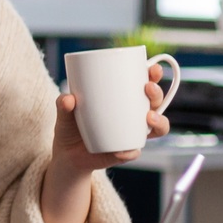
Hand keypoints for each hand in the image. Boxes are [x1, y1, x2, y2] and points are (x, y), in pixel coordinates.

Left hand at [53, 62, 171, 170]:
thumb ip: (63, 104)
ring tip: (148, 117)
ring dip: (159, 122)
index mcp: (123, 99)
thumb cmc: (71, 126)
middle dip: (157, 93)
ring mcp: (132, 134)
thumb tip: (68, 98)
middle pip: (156, 102)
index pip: (144, 83)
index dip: (154, 75)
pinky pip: (133, 152)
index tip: (153, 68)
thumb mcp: (65, 112)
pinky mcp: (125, 152)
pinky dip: (131, 151)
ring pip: (157, 128)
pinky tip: (122, 150)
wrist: (67, 154)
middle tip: (147, 88)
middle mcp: (134, 116)